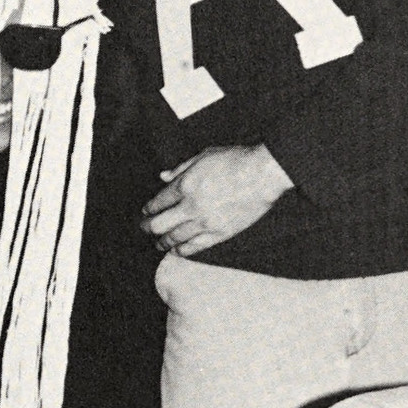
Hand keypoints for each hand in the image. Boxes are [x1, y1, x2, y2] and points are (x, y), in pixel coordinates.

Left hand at [140, 145, 293, 257]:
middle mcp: (191, 206)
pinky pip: (196, 246)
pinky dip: (183, 250)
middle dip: (149, 227)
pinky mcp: (220, 233)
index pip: (158, 202)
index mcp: (185, 185)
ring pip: (175, 238)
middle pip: (161, 224)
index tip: (146, 211)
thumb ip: (180, 168)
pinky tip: (177, 251)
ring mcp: (205, 222)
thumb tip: (163, 176)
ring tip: (158, 243)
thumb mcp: (203, 156)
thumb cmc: (235, 161)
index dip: (149, 208)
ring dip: (163, 241)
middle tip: (145, 228)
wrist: (262, 175)